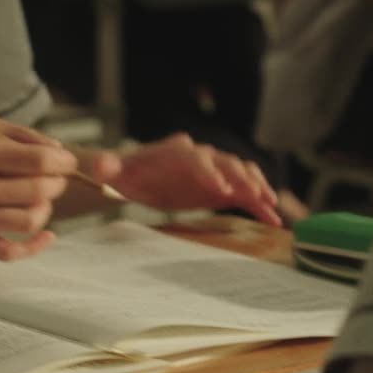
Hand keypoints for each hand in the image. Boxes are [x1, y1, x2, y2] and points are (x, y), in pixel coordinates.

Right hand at [0, 125, 76, 260]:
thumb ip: (18, 135)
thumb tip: (58, 149)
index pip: (38, 160)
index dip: (63, 161)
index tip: (66, 162)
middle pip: (39, 189)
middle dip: (58, 183)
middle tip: (56, 179)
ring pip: (29, 220)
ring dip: (46, 210)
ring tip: (42, 201)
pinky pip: (9, 252)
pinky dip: (35, 247)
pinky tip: (48, 236)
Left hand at [98, 134, 283, 226]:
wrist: (136, 176)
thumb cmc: (125, 172)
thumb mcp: (114, 170)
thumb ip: (109, 167)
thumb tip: (99, 165)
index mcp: (178, 151)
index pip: (197, 157)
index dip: (209, 172)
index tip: (219, 189)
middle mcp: (202, 158)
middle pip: (227, 163)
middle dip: (242, 179)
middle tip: (255, 195)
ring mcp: (215, 172)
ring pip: (242, 174)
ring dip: (257, 188)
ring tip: (271, 205)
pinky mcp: (221, 188)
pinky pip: (244, 195)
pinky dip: (258, 205)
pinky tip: (273, 221)